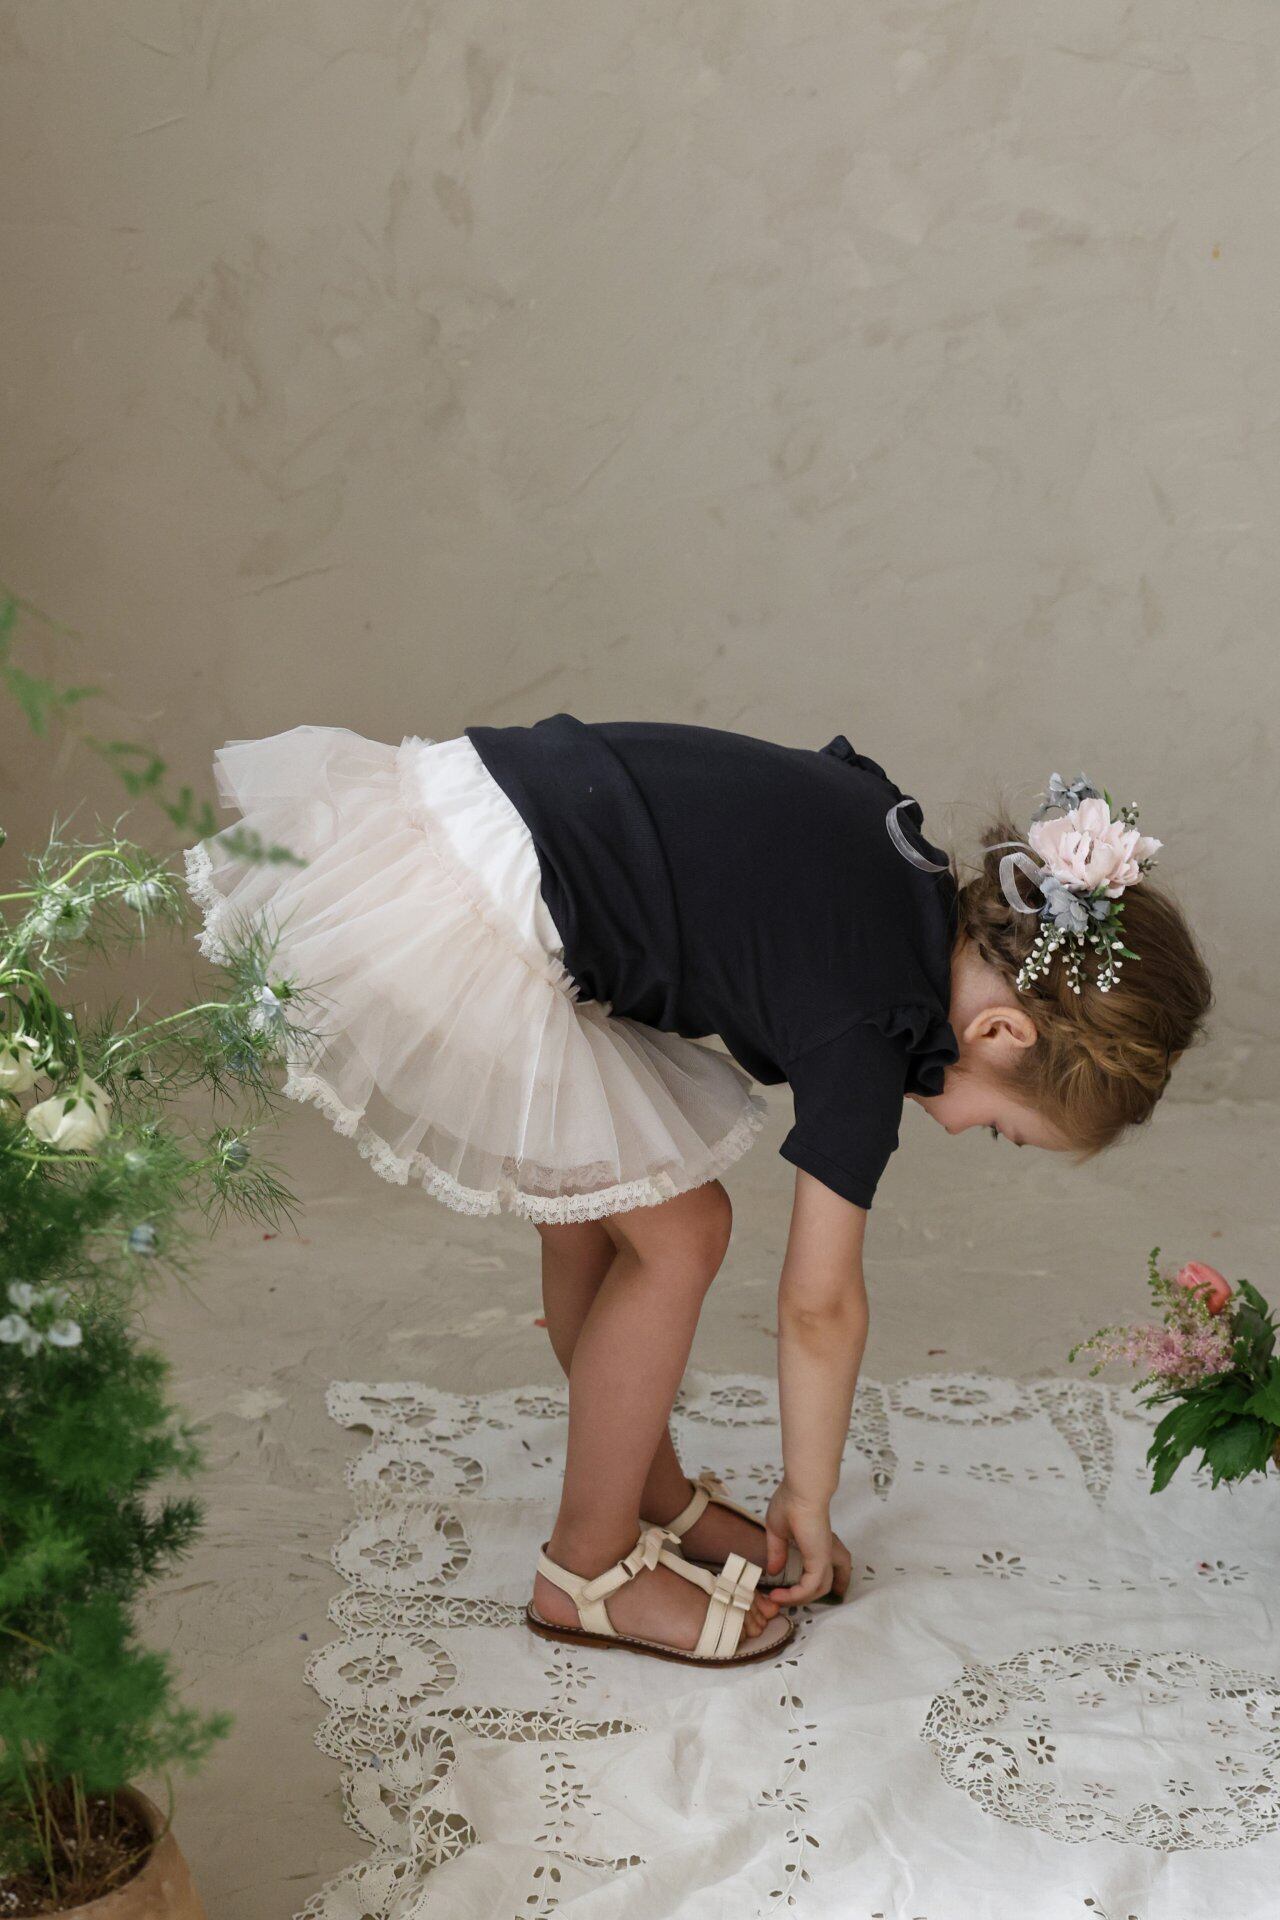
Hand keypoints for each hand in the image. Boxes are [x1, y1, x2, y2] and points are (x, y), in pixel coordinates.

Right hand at [759, 1482, 852, 1609]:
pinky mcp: (819, 1562)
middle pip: (837, 1574)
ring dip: (799, 1598)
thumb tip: (774, 1570)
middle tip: (805, 1598)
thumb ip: (777, 1551)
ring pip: (821, 1587)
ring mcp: (824, 1558)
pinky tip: (778, 1595)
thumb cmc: (790, 1503)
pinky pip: (809, 1587)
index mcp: (819, 1539)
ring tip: (779, 1599)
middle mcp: (826, 1550)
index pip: (831, 1560)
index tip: (802, 1580)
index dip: (825, 1571)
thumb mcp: (777, 1530)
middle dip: (830, 1588)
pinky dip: (794, 1595)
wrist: (801, 1492)